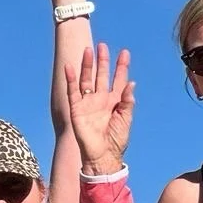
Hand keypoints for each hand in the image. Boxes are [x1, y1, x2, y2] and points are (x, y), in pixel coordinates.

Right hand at [65, 43, 135, 175]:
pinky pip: (73, 91)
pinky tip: (70, 67)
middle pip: (101, 75)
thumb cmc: (117, 140)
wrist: (103, 156)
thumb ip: (127, 102)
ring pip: (87, 79)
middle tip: (103, 46)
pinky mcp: (76, 109)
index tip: (124, 53)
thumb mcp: (125, 119)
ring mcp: (88, 103)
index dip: (121, 67)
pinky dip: (71, 79)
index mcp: (115, 101)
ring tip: (88, 49)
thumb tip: (132, 84)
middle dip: (102, 61)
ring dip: (87, 65)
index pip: (118, 80)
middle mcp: (101, 99)